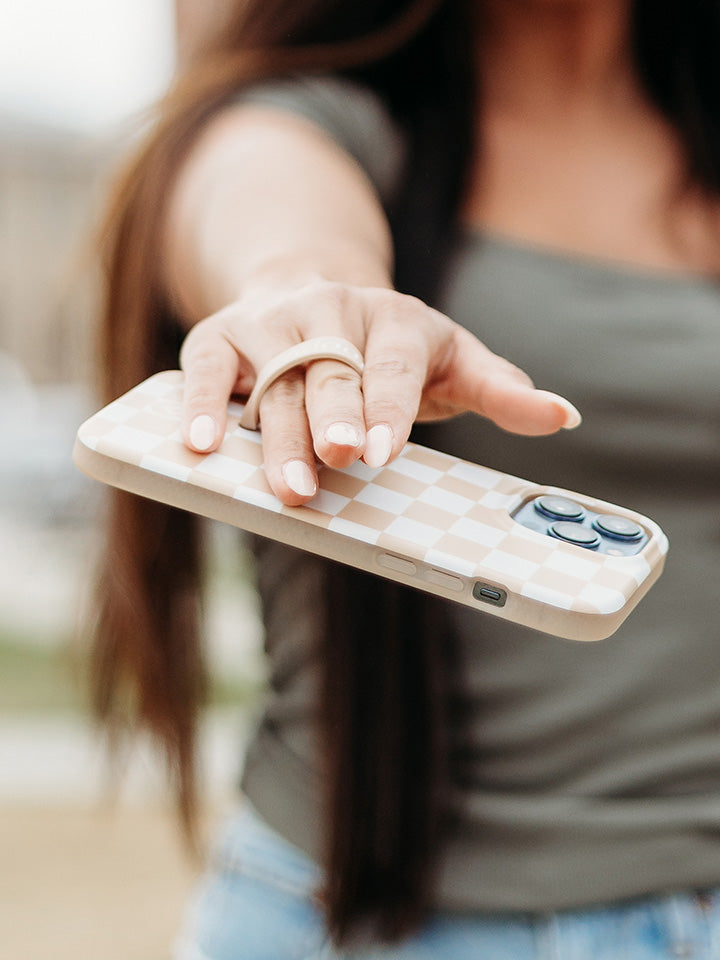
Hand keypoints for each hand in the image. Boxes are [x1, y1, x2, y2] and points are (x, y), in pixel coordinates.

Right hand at [179, 280, 580, 504]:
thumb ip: (500, 388)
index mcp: (395, 317)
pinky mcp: (221, 334)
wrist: (313, 289)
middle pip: (329, 369)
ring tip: (286, 487)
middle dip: (332, 418)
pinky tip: (200, 447)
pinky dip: (198, 405)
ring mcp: (272, 320)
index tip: (381, 453)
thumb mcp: (450, 360)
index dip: (386, 407)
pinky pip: (202, 366)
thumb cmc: (391, 348)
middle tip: (336, 460)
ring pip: (270, 378)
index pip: (391, 362)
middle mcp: (332, 310)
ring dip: (276, 434)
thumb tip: (564, 415)